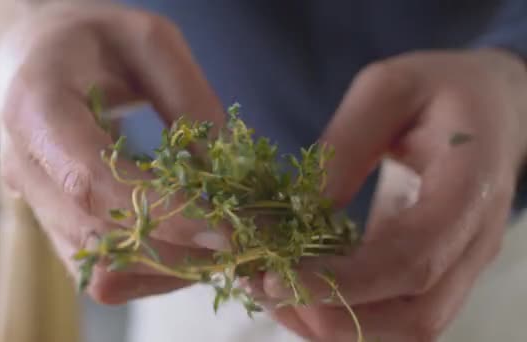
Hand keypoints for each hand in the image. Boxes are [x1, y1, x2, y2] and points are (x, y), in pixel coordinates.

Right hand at [0, 1, 227, 303]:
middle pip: (99, 237)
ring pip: (102, 271)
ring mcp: (34, 205)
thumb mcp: (150, 41)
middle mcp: (25, 168)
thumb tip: (227, 171)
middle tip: (242, 237)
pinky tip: (187, 245)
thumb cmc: (94, 40)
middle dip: (178, 248)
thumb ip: (188, 98)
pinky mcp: (52, 227)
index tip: (225, 229)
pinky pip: (103, 276)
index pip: (90, 179)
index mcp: (36, 108)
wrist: (36, 56)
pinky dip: (153, 273)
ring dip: (170, 267)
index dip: (160, 212)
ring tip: (219, 242)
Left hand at [258, 49, 526, 340]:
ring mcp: (461, 263)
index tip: (280, 278)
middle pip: (416, 317)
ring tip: (276, 296)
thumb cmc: (440, 89)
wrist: (493, 105)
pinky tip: (304, 293)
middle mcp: (472, 242)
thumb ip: (346, 145)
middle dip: (335, 317)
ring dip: (339, 325)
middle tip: (267, 289)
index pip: (412, 260)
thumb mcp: (387, 89)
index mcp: (467, 189)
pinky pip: (400, 313)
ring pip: (408, 328)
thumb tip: (301, 209)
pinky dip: (351, 316)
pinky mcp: (440, 268)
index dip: (345, 282)